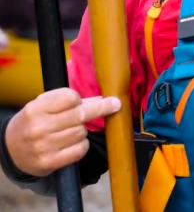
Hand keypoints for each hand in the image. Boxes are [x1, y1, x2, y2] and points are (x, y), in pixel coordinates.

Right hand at [5, 88, 120, 176]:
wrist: (12, 149)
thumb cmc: (33, 120)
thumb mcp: (43, 104)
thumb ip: (68, 100)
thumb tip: (100, 100)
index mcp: (36, 109)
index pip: (70, 97)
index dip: (78, 99)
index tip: (79, 101)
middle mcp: (39, 128)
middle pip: (80, 114)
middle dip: (100, 109)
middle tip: (115, 103)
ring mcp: (44, 147)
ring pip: (81, 132)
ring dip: (83, 130)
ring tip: (71, 130)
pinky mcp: (50, 163)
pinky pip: (79, 150)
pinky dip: (82, 145)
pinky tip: (74, 142)